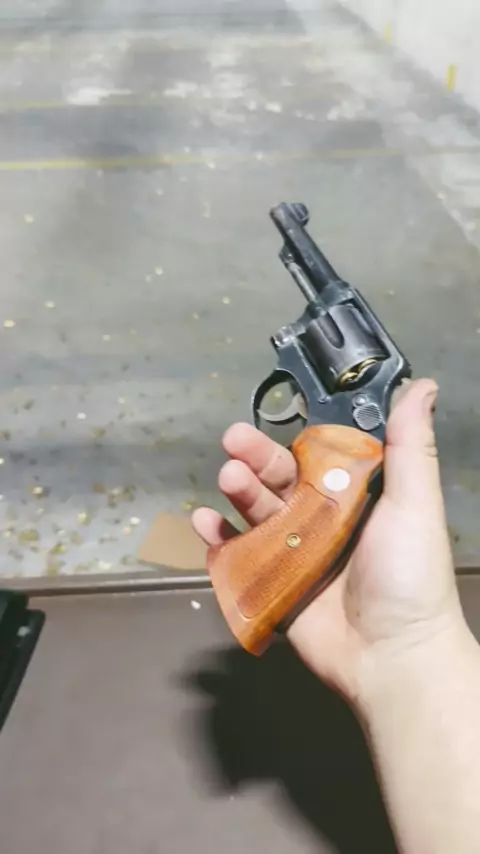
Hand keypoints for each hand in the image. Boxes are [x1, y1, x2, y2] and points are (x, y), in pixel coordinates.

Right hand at [193, 379, 463, 707]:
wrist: (393, 657)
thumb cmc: (409, 576)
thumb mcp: (415, 504)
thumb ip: (410, 446)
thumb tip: (422, 385)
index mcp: (356, 500)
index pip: (317, 458)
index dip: (294, 439)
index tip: (273, 419)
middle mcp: (324, 523)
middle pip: (280, 482)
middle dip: (255, 459)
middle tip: (232, 441)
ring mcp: (296, 556)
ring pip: (257, 516)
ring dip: (239, 494)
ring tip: (227, 478)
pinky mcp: (274, 587)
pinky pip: (240, 559)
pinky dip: (219, 542)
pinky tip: (203, 524)